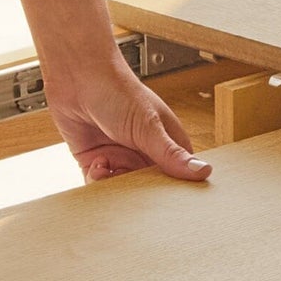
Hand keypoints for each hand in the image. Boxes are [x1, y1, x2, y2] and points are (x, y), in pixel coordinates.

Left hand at [46, 58, 213, 183]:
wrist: (76, 74)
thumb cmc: (117, 89)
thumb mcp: (148, 125)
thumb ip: (171, 153)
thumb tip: (204, 171)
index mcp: (166, 143)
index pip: (179, 178)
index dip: (174, 193)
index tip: (169, 206)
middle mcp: (144, 153)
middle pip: (148, 190)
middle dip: (138, 193)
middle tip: (130, 190)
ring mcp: (120, 157)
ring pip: (122, 191)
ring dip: (114, 185)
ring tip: (107, 167)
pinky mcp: (95, 160)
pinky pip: (99, 185)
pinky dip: (96, 181)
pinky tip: (96, 164)